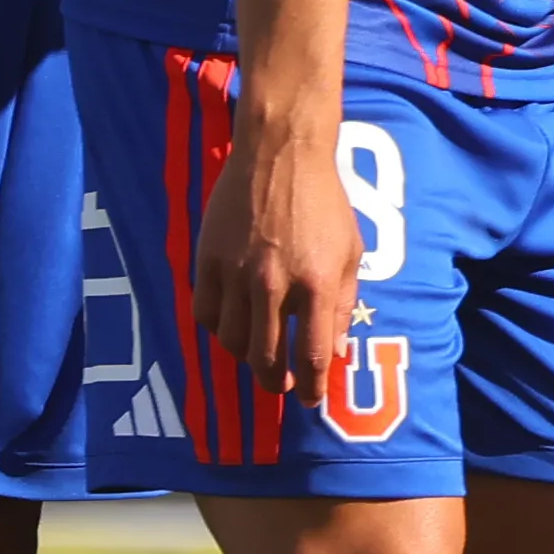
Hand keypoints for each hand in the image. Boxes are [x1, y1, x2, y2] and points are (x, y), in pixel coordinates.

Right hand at [192, 100, 361, 397]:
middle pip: (265, 358)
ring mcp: (236, 273)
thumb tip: (333, 351)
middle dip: (274, 382)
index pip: (311, 356)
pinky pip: (205, 313)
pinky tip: (232, 324)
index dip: (311, 387)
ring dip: (246, 356)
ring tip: (257, 353)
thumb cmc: (324, 201)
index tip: (311, 401)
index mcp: (317, 283)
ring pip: (232, 341)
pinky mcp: (207, 260)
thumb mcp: (349, 252)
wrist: (280, 153)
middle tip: (280, 386)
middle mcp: (274, 284)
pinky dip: (217, 328)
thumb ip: (342, 304)